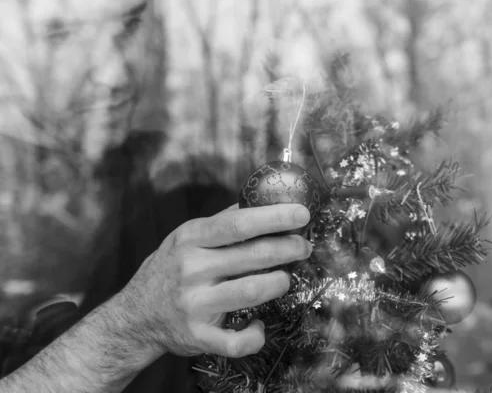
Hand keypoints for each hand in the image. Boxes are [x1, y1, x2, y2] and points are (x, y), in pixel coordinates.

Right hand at [115, 203, 312, 358]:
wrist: (135, 316)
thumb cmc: (170, 269)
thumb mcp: (185, 237)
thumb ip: (221, 221)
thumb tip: (262, 202)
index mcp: (191, 239)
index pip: (238, 224)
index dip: (274, 218)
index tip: (301, 214)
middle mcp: (192, 270)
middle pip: (252, 255)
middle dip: (288, 248)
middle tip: (304, 247)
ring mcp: (194, 304)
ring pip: (250, 292)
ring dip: (278, 283)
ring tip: (285, 278)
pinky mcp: (198, 336)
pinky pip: (236, 341)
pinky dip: (255, 335)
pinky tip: (259, 324)